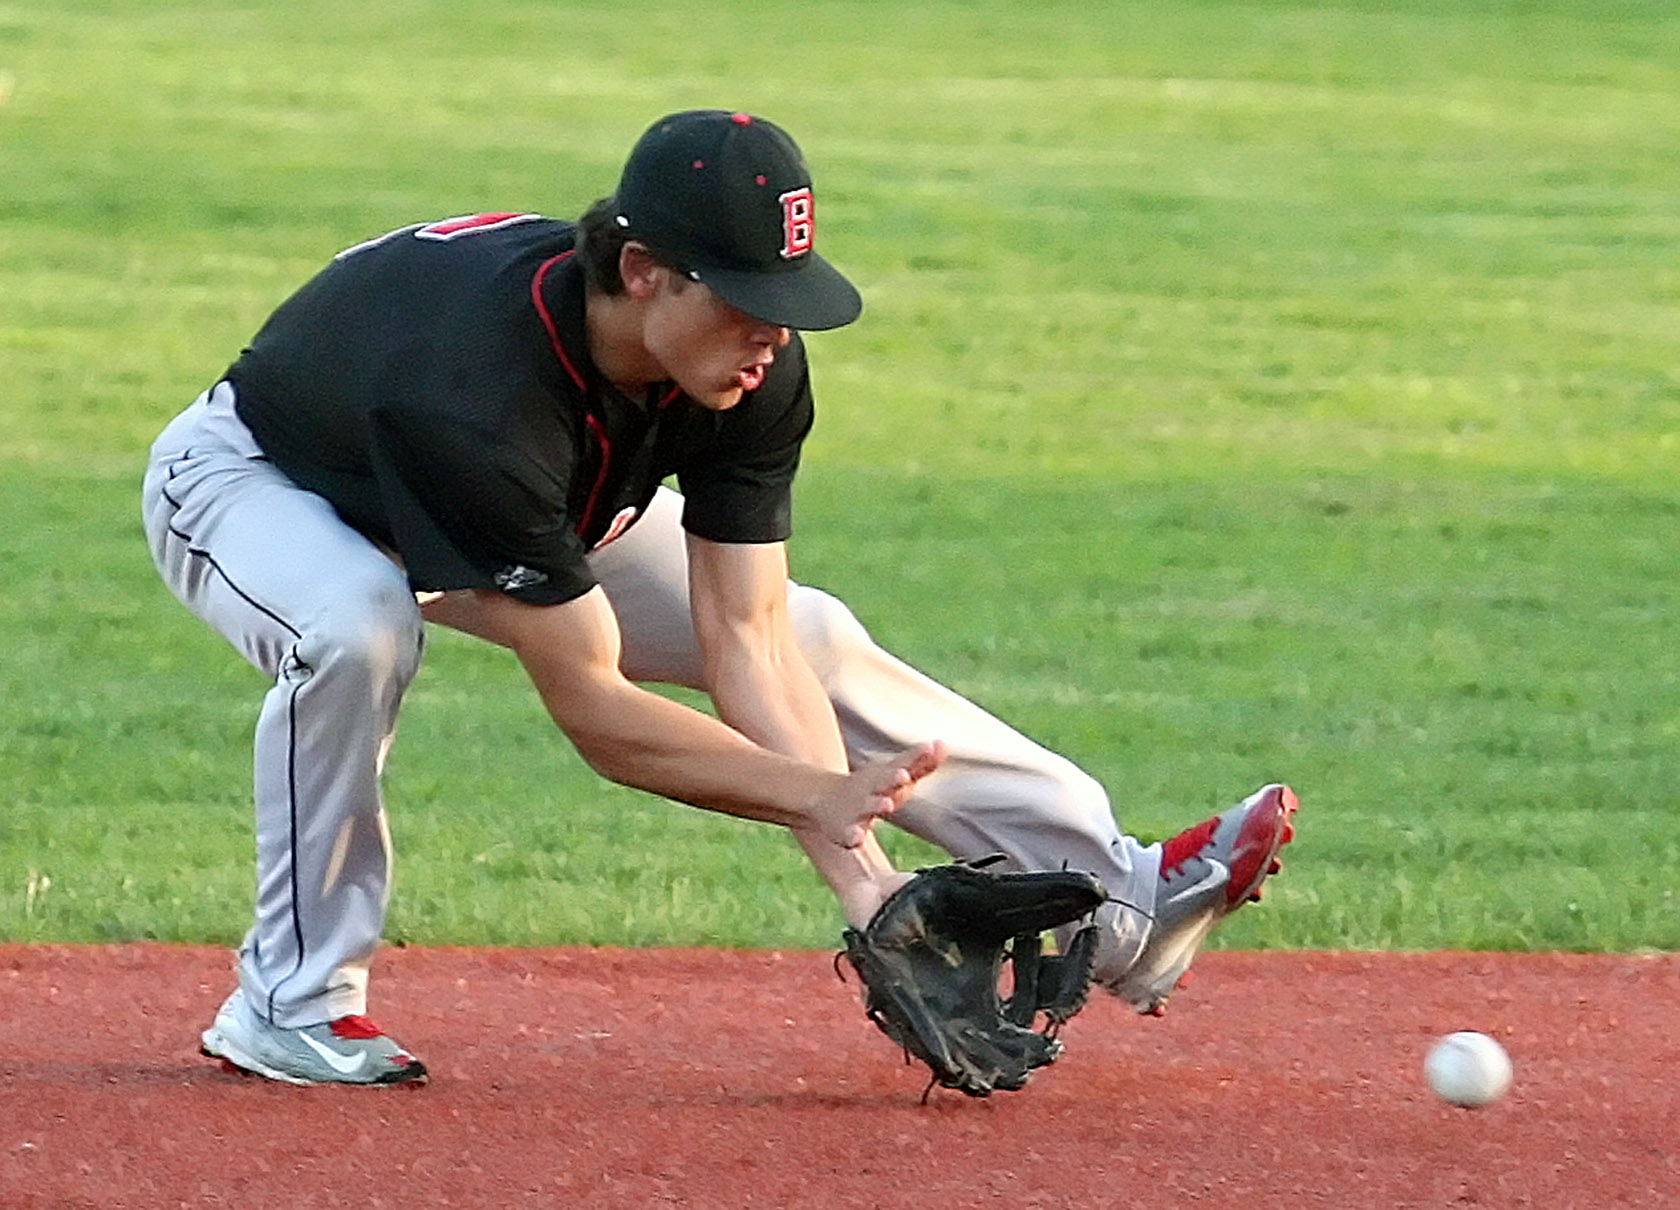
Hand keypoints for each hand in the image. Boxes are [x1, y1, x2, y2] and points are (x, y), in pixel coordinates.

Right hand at [816, 740, 946, 849]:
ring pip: (867, 806)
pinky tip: (857, 839)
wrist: (825, 799)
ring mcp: (857, 808)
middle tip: (904, 775)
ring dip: (876, 804)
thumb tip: (944, 744)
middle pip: (883, 781)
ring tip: (887, 803)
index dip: (917, 756)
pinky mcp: (846, 830)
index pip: (904, 763)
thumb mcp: (895, 773)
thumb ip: (921, 763)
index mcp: (886, 775)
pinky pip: (849, 834)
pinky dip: (852, 836)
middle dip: (893, 778)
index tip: (929, 747)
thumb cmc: (873, 787)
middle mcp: (872, 789)